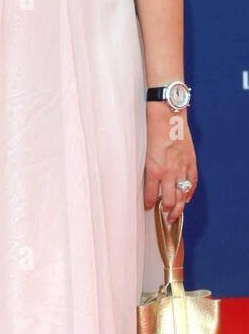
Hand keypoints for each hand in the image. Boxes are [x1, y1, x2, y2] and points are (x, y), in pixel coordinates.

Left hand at [143, 106, 197, 224]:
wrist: (166, 113)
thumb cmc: (149, 129)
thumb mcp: (141, 152)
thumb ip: (145, 168)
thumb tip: (145, 182)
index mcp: (153, 170)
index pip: (151, 196)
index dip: (149, 205)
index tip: (148, 209)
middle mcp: (168, 172)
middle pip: (170, 200)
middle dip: (167, 212)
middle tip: (165, 219)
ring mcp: (181, 166)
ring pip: (182, 194)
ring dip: (179, 207)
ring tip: (175, 216)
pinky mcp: (191, 159)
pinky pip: (193, 180)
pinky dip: (190, 191)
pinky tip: (188, 198)